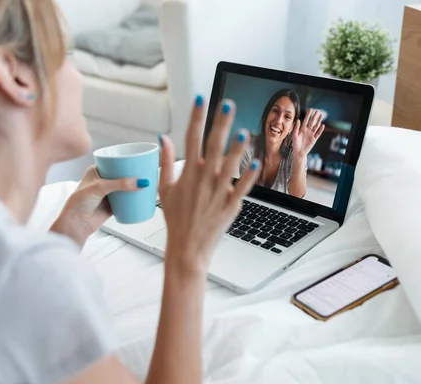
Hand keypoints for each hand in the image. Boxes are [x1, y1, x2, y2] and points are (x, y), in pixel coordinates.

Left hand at [51, 166, 145, 246]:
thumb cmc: (78, 203)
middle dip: (134, 173)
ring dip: (135, 186)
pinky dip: (134, 198)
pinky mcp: (113, 205)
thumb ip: (119, 184)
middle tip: (147, 171)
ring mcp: (109, 193)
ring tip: (148, 182)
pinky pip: (127, 200)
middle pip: (123, 175)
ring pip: (126, 187)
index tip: (139, 159)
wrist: (76, 224)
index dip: (126, 161)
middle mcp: (103, 181)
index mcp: (96, 171)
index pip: (114, 162)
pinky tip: (143, 196)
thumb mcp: (100, 187)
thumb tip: (139, 182)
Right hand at [159, 98, 259, 274]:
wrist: (187, 247)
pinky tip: (257, 163)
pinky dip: (249, 177)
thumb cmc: (176, 218)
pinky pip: (241, 188)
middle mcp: (203, 179)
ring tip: (243, 131)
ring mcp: (217, 192)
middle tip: (227, 104)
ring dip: (236, 148)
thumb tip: (163, 138)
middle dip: (220, 124)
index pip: (191, 138)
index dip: (196, 117)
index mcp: (187, 173)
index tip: (200, 98)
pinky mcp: (230, 205)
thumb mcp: (165, 188)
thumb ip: (166, 161)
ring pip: (229, 166)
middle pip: (213, 146)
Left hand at [292, 108, 325, 158]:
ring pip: (316, 126)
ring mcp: (311, 134)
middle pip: (312, 122)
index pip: (306, 120)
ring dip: (319, 121)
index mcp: (302, 129)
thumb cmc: (295, 144)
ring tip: (321, 116)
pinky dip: (320, 130)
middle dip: (314, 116)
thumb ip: (296, 128)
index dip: (308, 115)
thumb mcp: (294, 135)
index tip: (310, 109)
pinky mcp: (314, 139)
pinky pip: (318, 133)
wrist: (299, 152)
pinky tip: (323, 125)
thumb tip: (298, 120)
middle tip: (317, 110)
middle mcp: (307, 130)